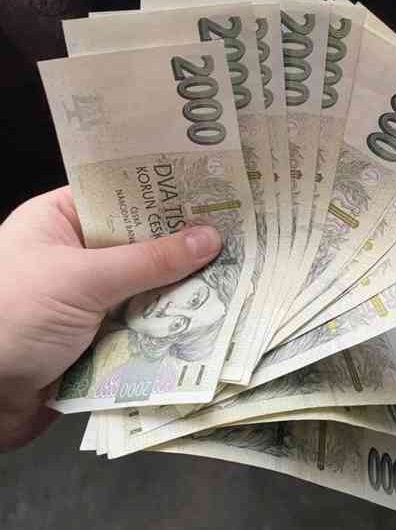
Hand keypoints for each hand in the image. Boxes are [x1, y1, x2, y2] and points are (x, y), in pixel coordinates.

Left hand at [0, 187, 221, 449]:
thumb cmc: (11, 319)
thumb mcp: (81, 280)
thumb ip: (148, 261)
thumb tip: (208, 238)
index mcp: (60, 221)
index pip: (122, 195)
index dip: (166, 195)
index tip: (215, 192)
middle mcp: (76, 255)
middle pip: (140, 243)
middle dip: (182, 246)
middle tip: (238, 236)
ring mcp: (87, 298)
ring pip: (146, 286)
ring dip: (180, 290)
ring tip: (236, 276)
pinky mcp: (97, 338)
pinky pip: (141, 324)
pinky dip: (167, 325)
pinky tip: (209, 319)